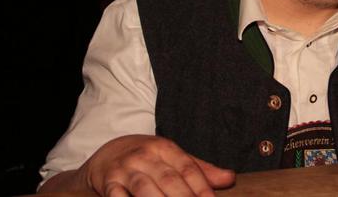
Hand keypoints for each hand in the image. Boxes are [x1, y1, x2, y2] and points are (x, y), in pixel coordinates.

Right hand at [82, 134, 234, 195]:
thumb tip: (229, 178)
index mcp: (164, 148)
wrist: (108, 153)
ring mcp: (125, 170)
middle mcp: (145, 156)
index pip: (187, 168)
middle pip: (169, 180)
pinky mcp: (108, 184)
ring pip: (145, 189)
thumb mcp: (172, 158)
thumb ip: (200, 170)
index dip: (201, 187)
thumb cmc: (148, 159)